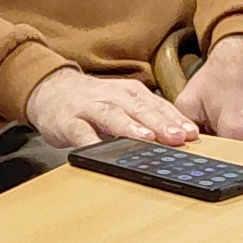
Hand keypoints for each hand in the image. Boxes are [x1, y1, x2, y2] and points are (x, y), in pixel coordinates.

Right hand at [26, 67, 193, 147]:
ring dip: (130, 127)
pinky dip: (91, 142)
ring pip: (112, 115)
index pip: (157, 105)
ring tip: (146, 139)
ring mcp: (89, 108)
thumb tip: (178, 140)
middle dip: (160, 122)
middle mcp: (112, 96)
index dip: (175, 119)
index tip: (193, 134)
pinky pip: (81, 132)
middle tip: (177, 137)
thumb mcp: (122, 104)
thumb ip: (146, 118)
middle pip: (139, 108)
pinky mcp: (68, 122)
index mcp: (130, 93)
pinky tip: (102, 152)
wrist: (50, 90)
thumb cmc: (93, 103)